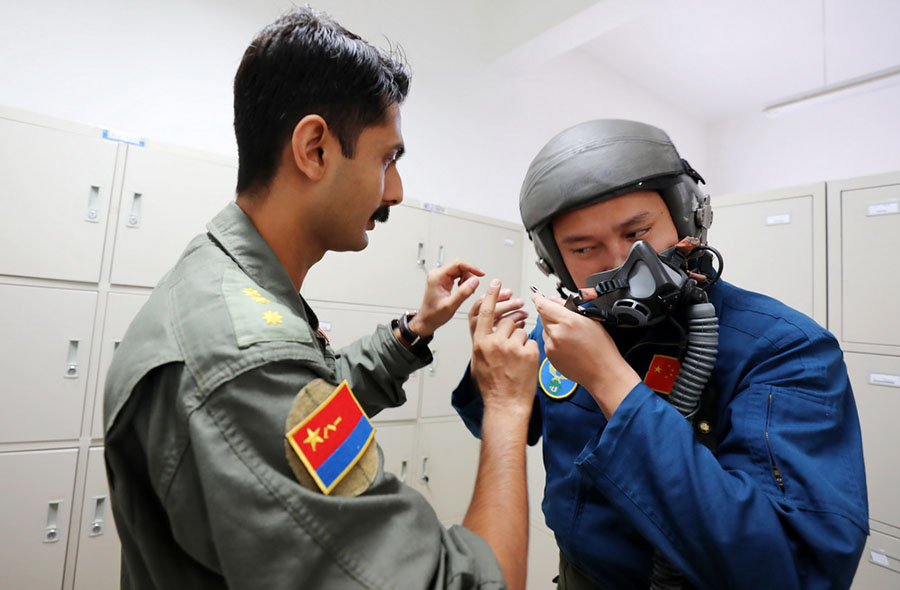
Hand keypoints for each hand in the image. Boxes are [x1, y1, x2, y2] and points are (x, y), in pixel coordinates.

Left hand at [409, 259, 483, 336]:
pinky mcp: (443, 281)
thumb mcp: (451, 305)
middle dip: (469, 275)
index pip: (457, 264)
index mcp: (437, 277)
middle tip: (474, 286)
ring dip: (467, 279)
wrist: (427, 320)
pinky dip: (464, 281)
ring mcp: (440, 277)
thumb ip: (463, 292)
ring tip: (468, 291)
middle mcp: (437, 274)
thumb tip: (474, 281)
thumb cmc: (434, 314)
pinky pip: (457, 275)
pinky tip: (464, 290)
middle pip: (459, 266)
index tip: (480, 274)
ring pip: (459, 270)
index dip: (471, 267)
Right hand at [472, 279, 539, 412]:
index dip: (491, 295)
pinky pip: (532, 342)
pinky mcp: (528, 353)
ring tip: (519, 357)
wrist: (506, 404)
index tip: (496, 283)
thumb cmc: (492, 386)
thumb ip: (483, 342)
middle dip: (514, 324)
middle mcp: (495, 342)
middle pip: (507, 321)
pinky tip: (526, 363)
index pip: (485, 312)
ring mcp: (512, 347)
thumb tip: (491, 328)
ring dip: (522, 340)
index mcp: (480, 343)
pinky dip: (531, 350)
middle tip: (520, 325)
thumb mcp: (478, 361)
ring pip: (522, 331)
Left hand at [532, 294, 639, 417]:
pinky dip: (553, 341)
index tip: (536, 295)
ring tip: (570, 337)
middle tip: (565, 320)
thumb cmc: (601, 348)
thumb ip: (569, 307)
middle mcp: (557, 334)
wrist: (602, 372)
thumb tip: (554, 300)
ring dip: (552, 329)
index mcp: (569, 321)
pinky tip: (568, 346)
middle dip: (550, 315)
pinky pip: (547, 343)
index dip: (538, 298)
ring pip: (544, 330)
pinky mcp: (549, 356)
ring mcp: (551, 346)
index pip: (544, 305)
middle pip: (543, 317)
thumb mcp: (591, 320)